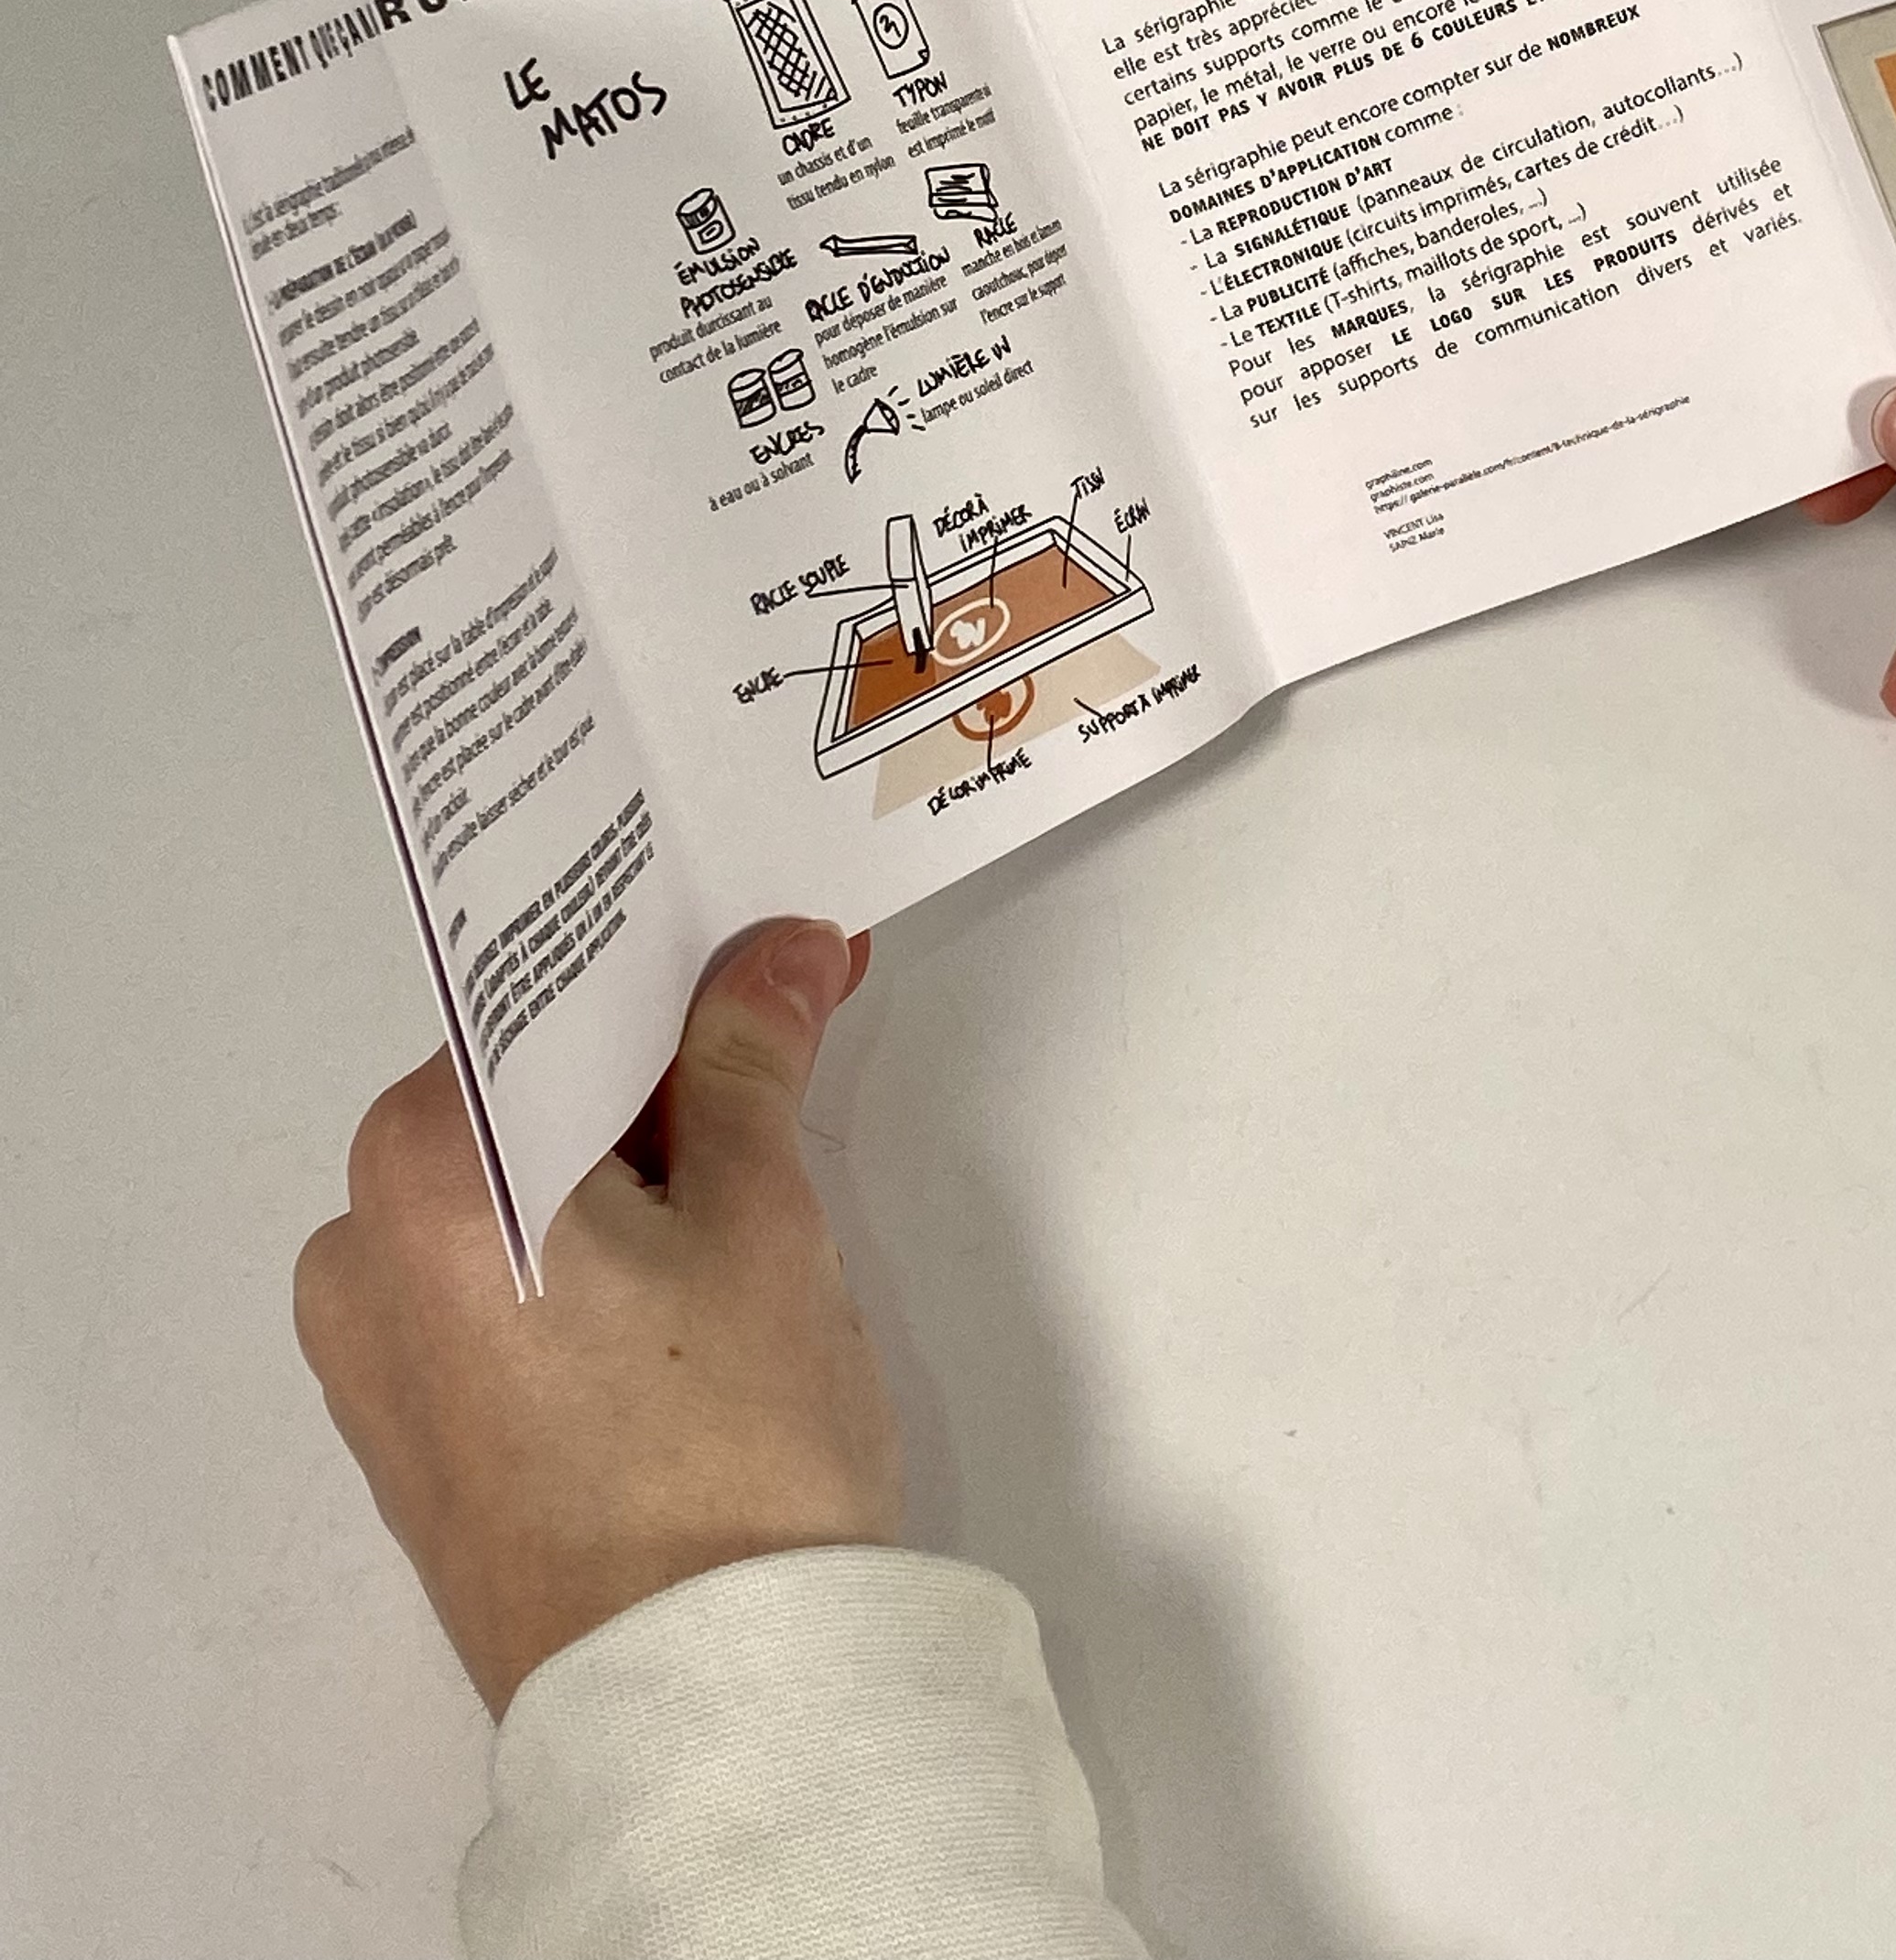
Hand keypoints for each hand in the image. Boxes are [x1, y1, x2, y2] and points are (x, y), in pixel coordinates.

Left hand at [294, 920, 901, 1715]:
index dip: (674, 963)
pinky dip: (587, 1248)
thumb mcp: (764, 1219)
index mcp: (422, 1172)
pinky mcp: (419, 1435)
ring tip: (758, 1161)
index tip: (762, 940)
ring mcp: (378, 1356)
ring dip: (629, 1157)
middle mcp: (362, 1253)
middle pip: (524, 1095)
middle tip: (786, 1027)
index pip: (552, 1005)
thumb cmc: (727, 1459)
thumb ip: (750, 1059)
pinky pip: (496, 1285)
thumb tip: (769, 958)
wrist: (709, 1702)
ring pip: (514, 1191)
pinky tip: (695, 1260)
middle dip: (658, 1061)